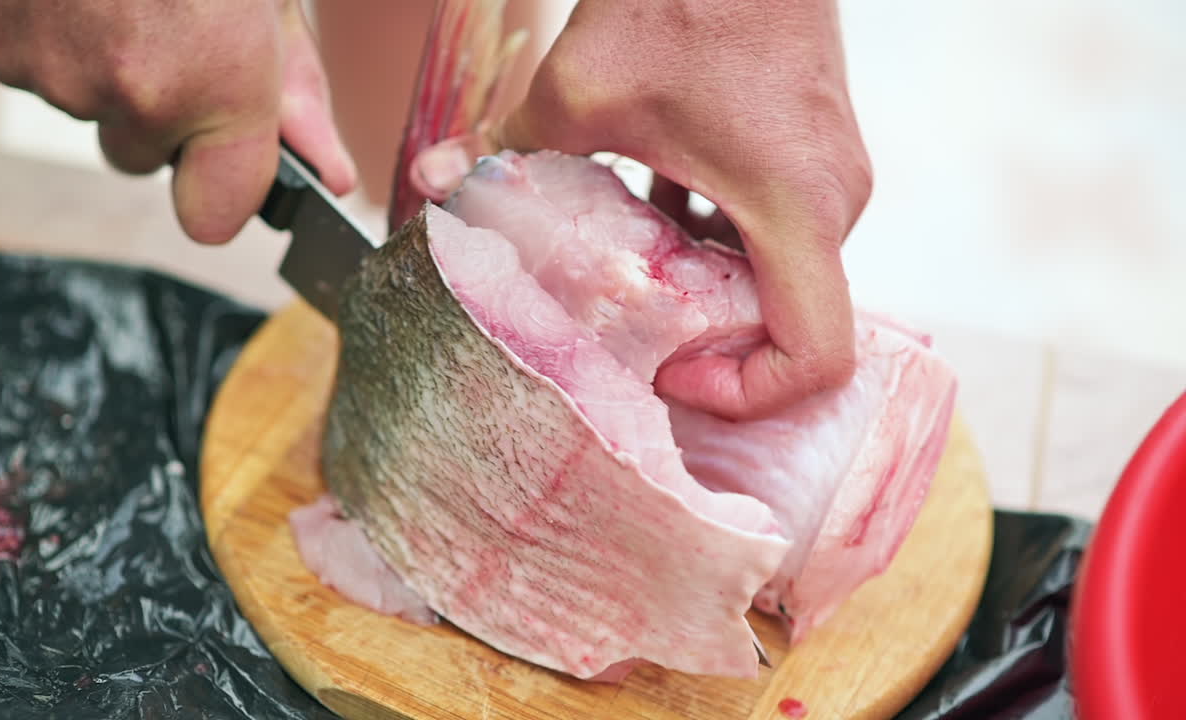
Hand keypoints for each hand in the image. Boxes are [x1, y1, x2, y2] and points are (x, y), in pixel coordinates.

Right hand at [0, 0, 356, 244]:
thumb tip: (330, 174)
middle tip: (176, 30)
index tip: (234, 156)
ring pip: (90, 111)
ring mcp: (53, 71)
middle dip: (166, 113)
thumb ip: (297, 92)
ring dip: (108, 71)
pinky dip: (58, 38)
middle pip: (146, 157)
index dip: (224, 187)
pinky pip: (38, 70)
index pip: (215, 219)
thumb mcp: (271, 1)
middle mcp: (131, 94)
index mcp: (218, 84)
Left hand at [420, 0, 870, 420]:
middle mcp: (832, 204)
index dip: (745, 394)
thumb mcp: (583, 93)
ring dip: (703, 294)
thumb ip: (508, 153)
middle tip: (630, 343)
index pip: (817, 357)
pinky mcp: (808, 155)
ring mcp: (828, 179)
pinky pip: (771, 232)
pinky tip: (641, 220)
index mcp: (796, 209)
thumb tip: (434, 186)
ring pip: (776, 279)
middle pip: (789, 327)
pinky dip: (712, 245)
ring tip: (623, 283)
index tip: (669, 369)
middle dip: (709, 350)